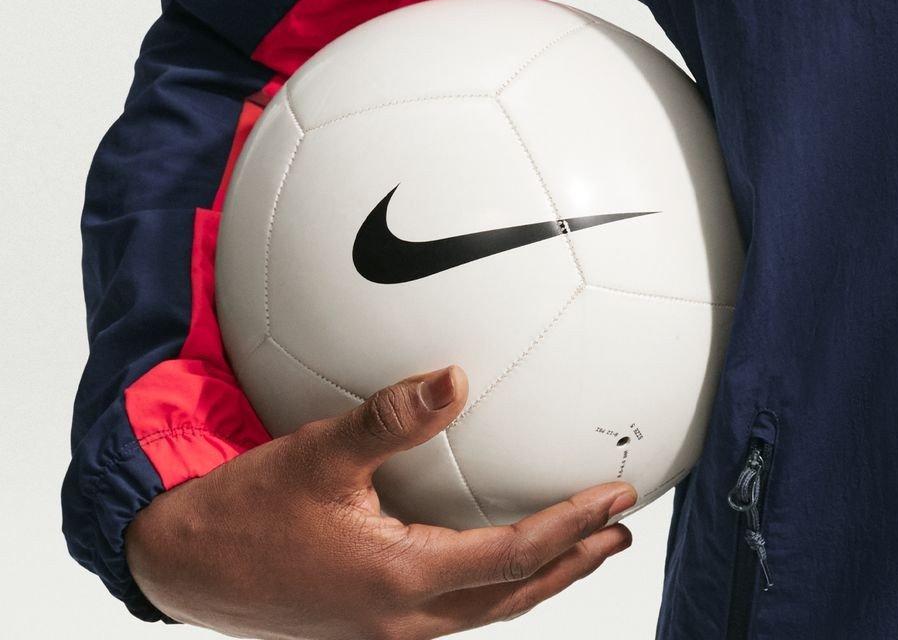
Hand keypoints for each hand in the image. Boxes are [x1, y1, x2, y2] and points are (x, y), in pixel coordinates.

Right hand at [124, 366, 635, 636]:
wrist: (181, 563)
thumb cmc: (246, 508)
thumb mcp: (318, 452)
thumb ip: (391, 416)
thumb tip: (457, 376)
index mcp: (398, 580)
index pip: (511, 558)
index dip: (571, 528)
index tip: (617, 497)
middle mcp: (399, 617)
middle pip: (510, 596)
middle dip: (572, 562)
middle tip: (622, 527)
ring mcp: (383, 627)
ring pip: (483, 607)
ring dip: (539, 577)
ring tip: (585, 543)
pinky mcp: (368, 620)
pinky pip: (452, 605)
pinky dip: (494, 581)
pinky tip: (501, 551)